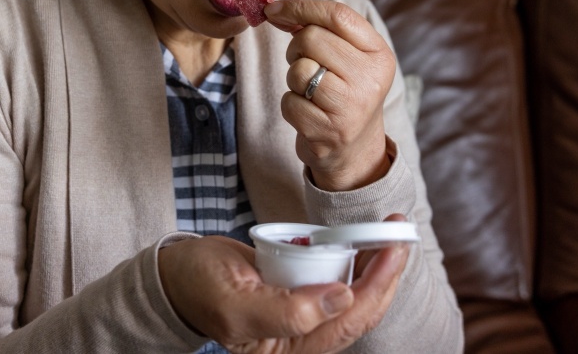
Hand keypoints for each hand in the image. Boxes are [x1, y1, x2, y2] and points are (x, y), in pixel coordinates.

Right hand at [158, 229, 409, 352]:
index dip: (376, 287)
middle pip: (359, 312)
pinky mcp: (298, 294)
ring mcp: (301, 317)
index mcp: (288, 350)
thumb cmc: (197, 286)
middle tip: (401, 235)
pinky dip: (356, 263)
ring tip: (392, 235)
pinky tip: (367, 243)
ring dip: (377, 268)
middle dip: (386, 275)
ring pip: (353, 298)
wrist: (176, 274)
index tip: (392, 251)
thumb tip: (342, 299)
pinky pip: (337, 282)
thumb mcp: (235, 301)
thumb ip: (286, 310)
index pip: (347, 323)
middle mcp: (301, 339)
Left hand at [264, 0, 395, 190]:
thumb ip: (323, 30)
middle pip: (310, 38)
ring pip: (298, 70)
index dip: (300, 7)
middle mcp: (370, 79)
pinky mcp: (328, 131)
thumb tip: (276, 9)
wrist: (355, 150)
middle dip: (296, 48)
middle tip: (306, 64)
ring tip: (311, 92)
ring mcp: (351, 107)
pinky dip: (291, 104)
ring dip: (294, 79)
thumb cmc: (344, 93)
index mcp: (379, 54)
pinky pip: (289, 101)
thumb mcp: (349, 58)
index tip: (274, 8)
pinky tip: (309, 113)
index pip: (338, 15)